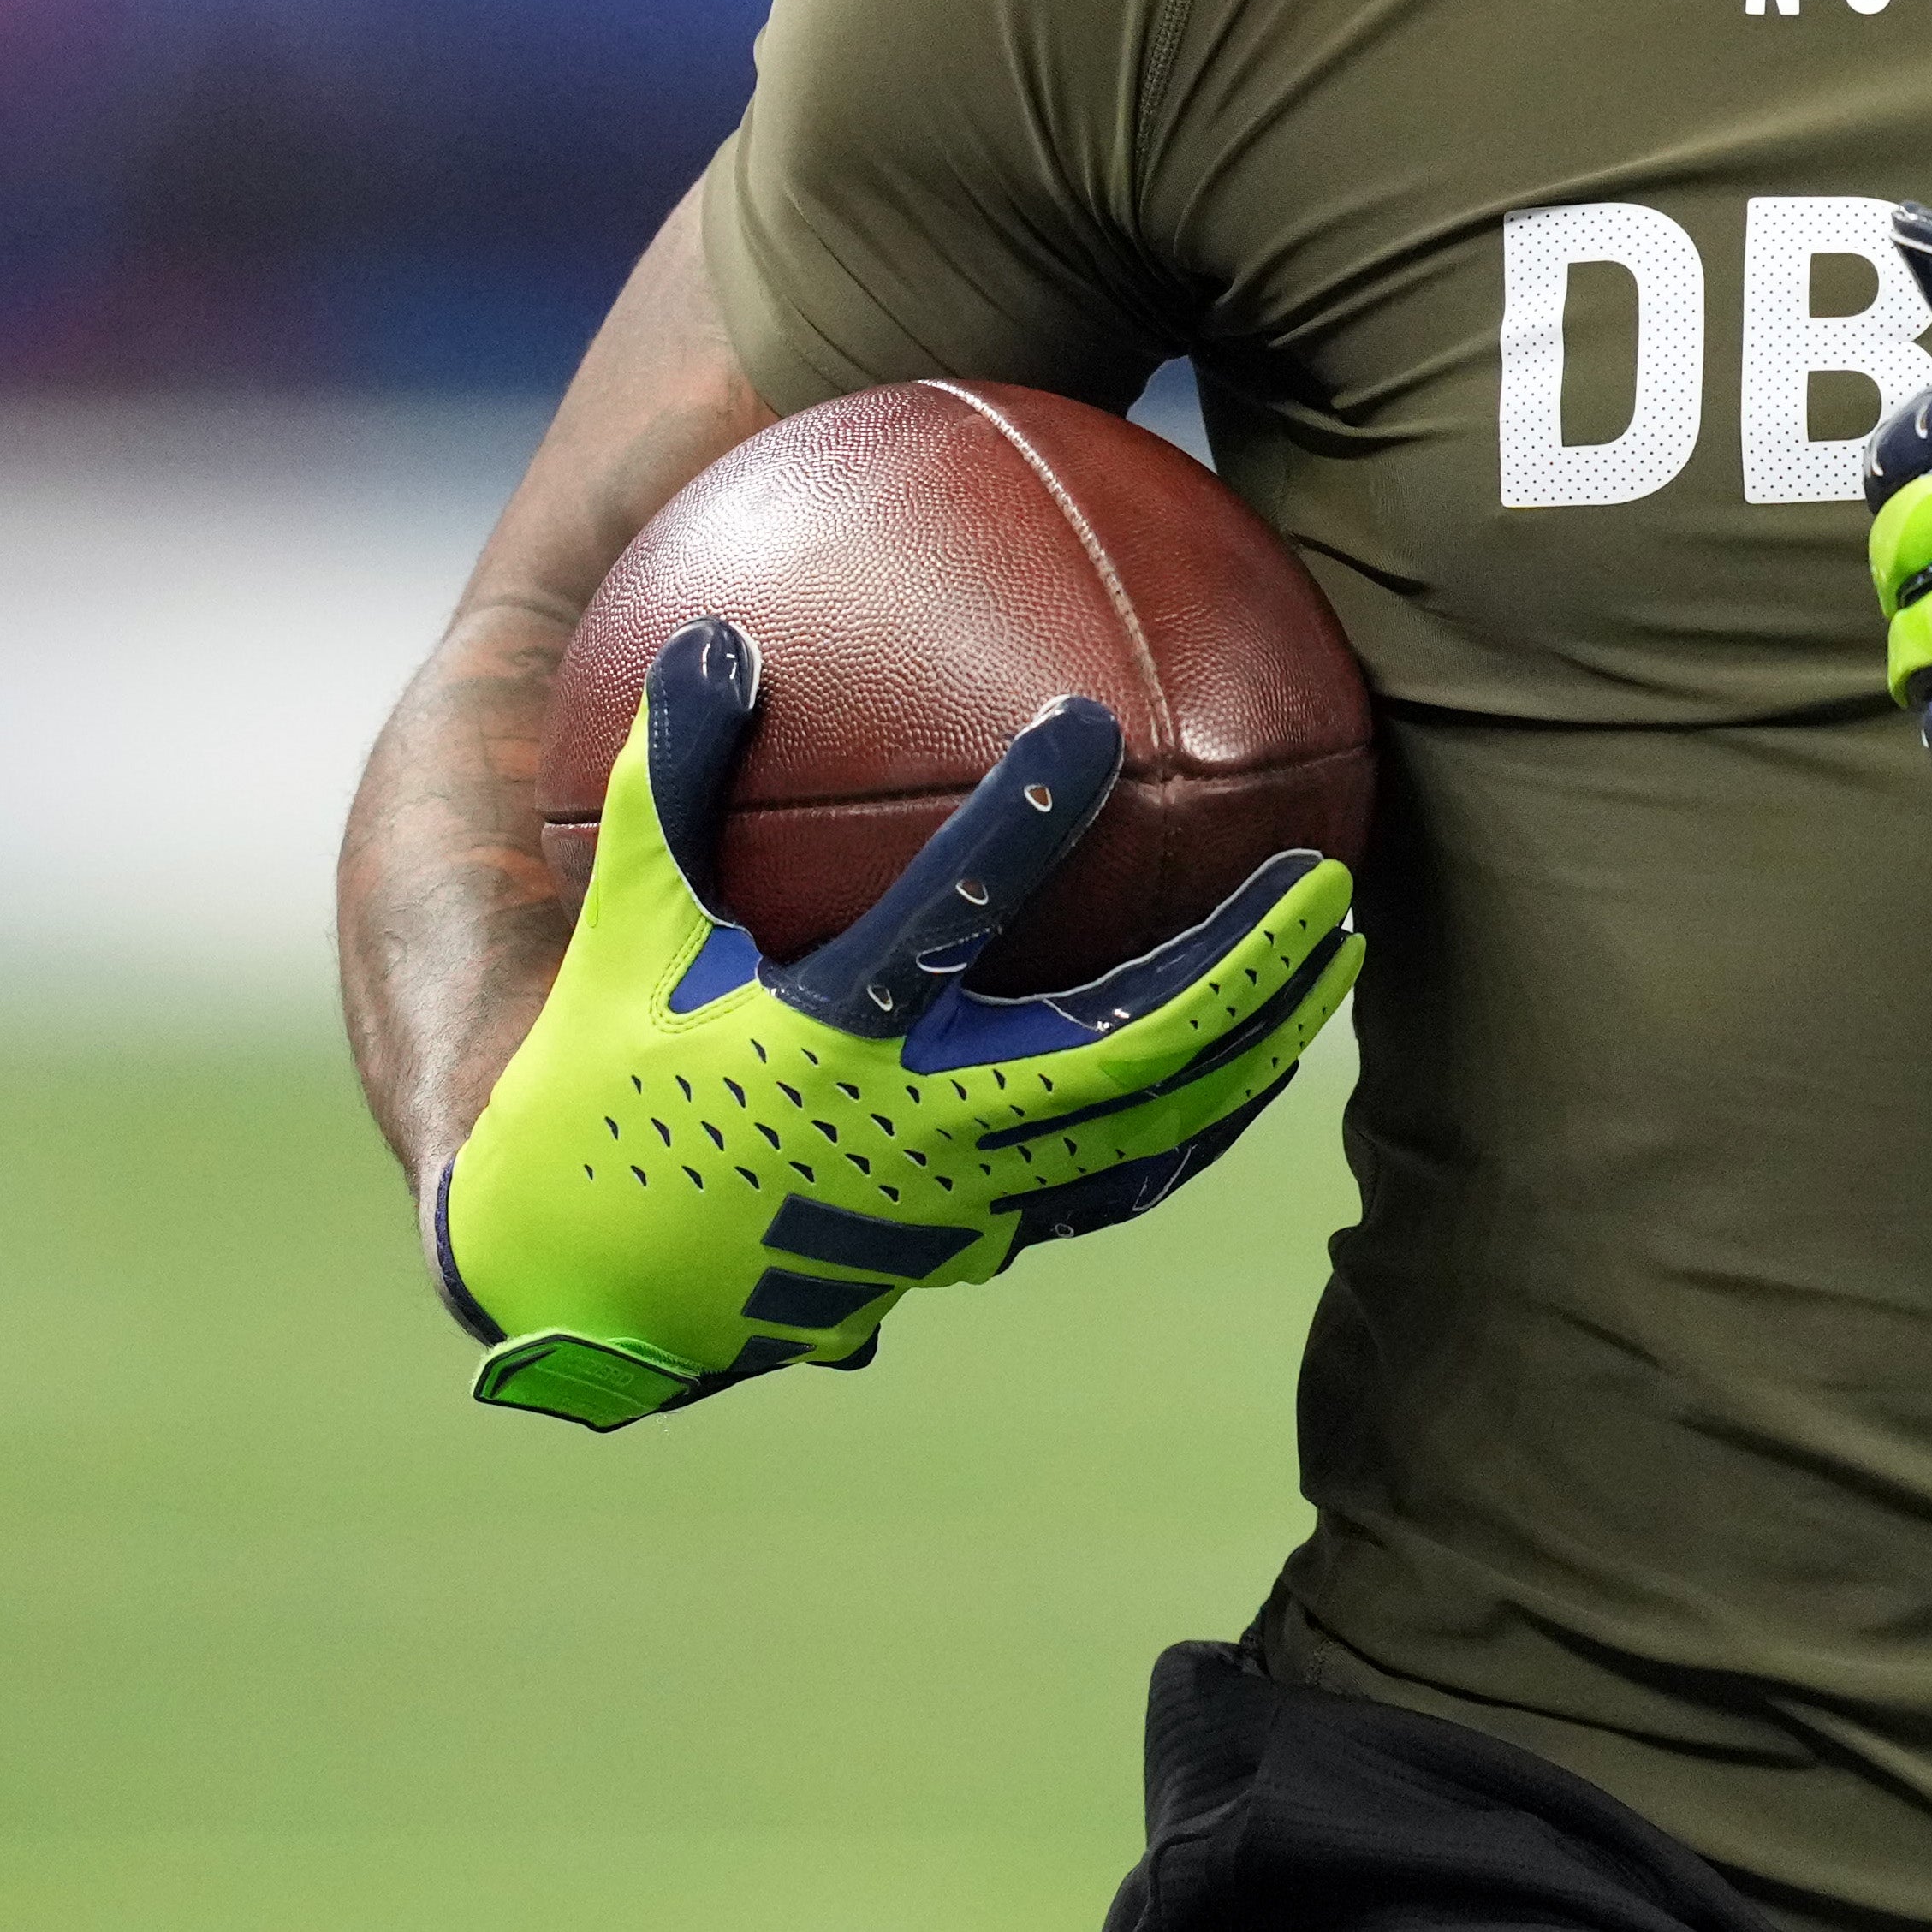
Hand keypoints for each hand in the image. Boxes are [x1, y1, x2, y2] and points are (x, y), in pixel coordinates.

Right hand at [427, 617, 1357, 1428]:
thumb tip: (719, 636)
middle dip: (1237, 968)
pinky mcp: (978, 1242)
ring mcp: (959, 1202)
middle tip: (1331, 882)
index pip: (937, 920)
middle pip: (1118, 1048)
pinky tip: (1259, 1063)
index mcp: (819, 1046)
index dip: (1016, 825)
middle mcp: (910, 1132)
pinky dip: (1201, 1119)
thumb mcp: (620, 935)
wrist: (588, 1296)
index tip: (1089, 726)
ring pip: (1148, 1126)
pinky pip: (1119, 1180)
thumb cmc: (593, 1092)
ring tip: (1343, 962)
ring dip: (1256, 1044)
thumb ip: (672, 786)